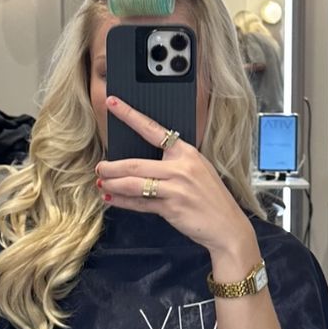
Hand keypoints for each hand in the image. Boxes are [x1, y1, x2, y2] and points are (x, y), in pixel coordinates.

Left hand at [96, 95, 254, 257]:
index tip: (112, 103)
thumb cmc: (212, 198)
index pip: (153, 129)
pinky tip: (111, 198)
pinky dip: (122, 201)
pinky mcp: (171, 208)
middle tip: (100, 167)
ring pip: (134, 184)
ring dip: (113, 183)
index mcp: (187, 153)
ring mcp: (176, 188)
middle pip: (135, 164)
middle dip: (112, 166)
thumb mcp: (198, 170)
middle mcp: (181, 168)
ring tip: (101, 182)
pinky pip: (140, 203)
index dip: (129, 115)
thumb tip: (143, 163)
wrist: (228, 226)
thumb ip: (174, 163)